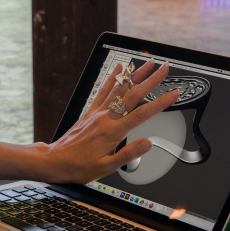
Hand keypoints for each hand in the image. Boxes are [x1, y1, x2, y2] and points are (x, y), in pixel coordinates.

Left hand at [39, 60, 178, 183]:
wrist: (56, 160)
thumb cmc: (80, 166)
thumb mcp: (107, 167)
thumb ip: (128, 154)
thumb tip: (148, 144)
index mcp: (113, 132)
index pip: (142, 114)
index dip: (160, 103)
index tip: (173, 94)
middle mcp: (106, 118)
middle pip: (133, 95)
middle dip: (151, 80)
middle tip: (165, 69)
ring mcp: (98, 112)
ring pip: (119, 88)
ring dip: (135, 74)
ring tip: (148, 63)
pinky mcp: (90, 111)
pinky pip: (103, 90)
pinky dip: (113, 77)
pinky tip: (119, 67)